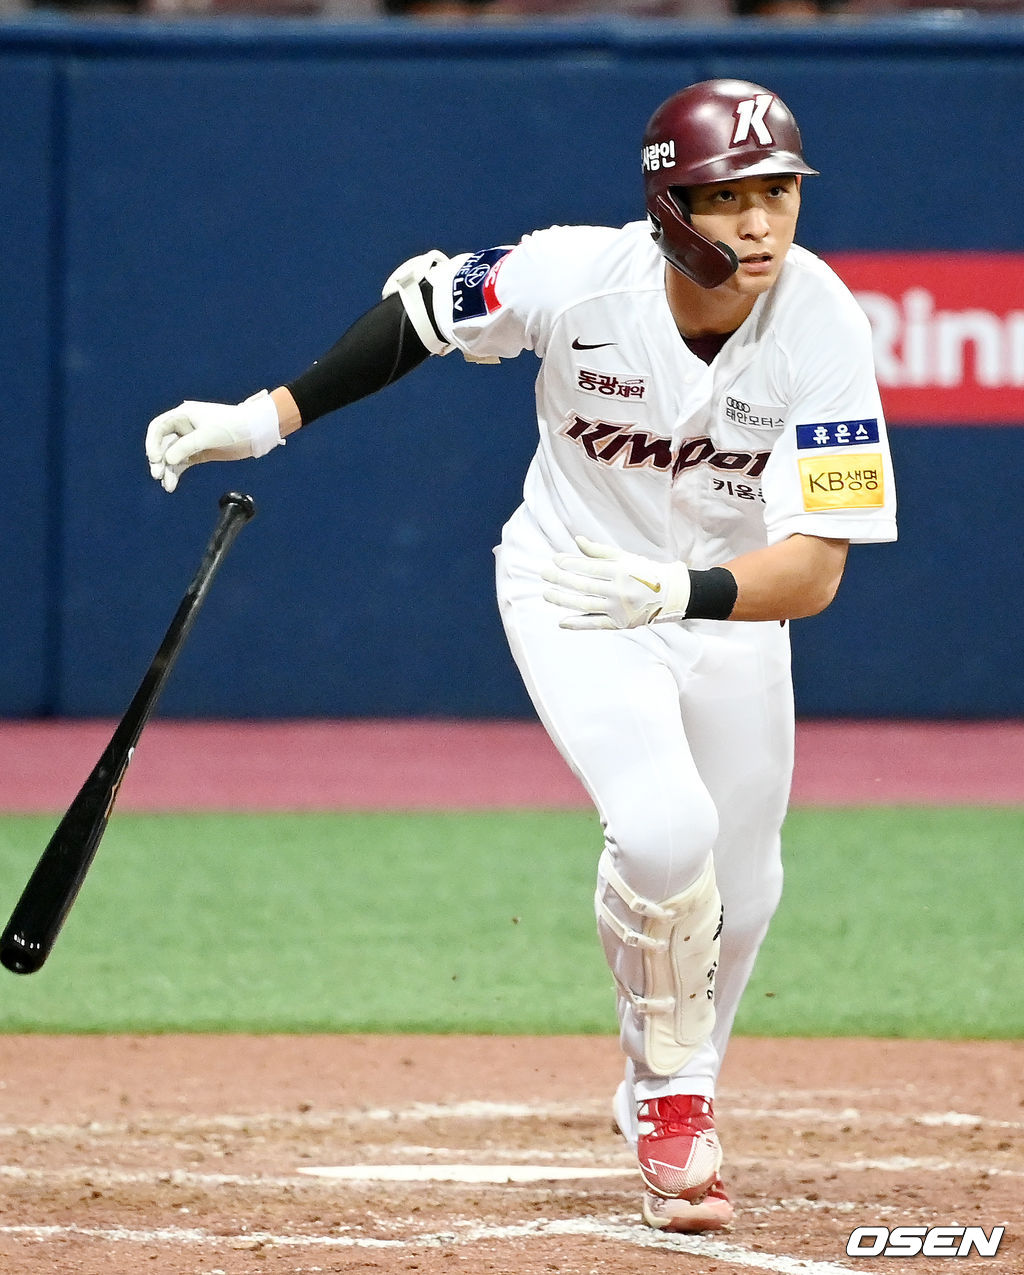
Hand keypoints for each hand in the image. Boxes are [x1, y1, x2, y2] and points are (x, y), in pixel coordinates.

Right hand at [145, 390, 283, 492]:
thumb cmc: (232, 425)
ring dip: (167, 470)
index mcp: (183, 415)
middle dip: (159, 460)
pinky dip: (176, 473)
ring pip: (172, 456)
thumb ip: (186, 446)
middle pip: (163, 444)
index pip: (159, 428)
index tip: (154, 458)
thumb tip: (168, 460)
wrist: (254, 433)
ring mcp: (190, 441)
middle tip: (157, 475)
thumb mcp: (207, 435)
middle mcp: (184, 427)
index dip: (152, 443)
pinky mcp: (198, 453)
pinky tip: (171, 484)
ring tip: (167, 485)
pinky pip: (182, 463)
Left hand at [541, 537, 690, 629]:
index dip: (570, 563)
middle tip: (543, 573)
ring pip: (585, 605)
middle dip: (561, 579)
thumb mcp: (626, 558)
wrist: (672, 594)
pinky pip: (595, 624)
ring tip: (546, 594)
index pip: (590, 568)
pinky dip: (578, 624)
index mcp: (621, 571)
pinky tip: (562, 621)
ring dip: (563, 600)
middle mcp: (619, 590)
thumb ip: (600, 551)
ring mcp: (619, 608)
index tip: (554, 560)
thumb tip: (577, 541)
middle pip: (584, 586)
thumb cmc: (645, 572)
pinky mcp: (620, 623)